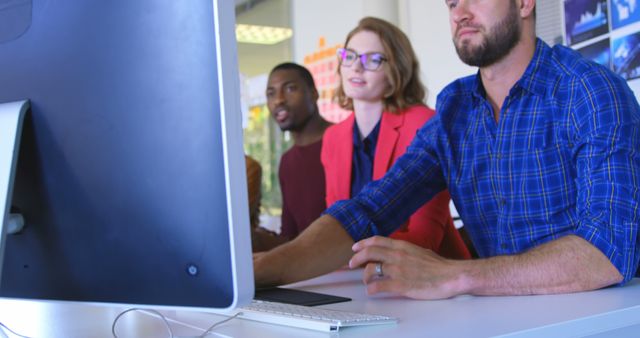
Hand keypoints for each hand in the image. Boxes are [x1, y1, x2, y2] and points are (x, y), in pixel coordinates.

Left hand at [349, 236, 465, 299]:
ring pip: (371, 270)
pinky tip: (372, 291)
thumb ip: (405, 250)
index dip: (363, 243)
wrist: (450, 276)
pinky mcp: (401, 285)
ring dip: (364, 277)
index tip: (355, 248)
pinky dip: (372, 290)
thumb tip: (396, 251)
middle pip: (368, 253)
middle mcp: (397, 256)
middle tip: (351, 264)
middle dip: (356, 259)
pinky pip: (379, 287)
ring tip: (366, 281)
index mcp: (402, 246)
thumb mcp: (419, 251)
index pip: (376, 240)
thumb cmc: (438, 266)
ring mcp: (398, 270)